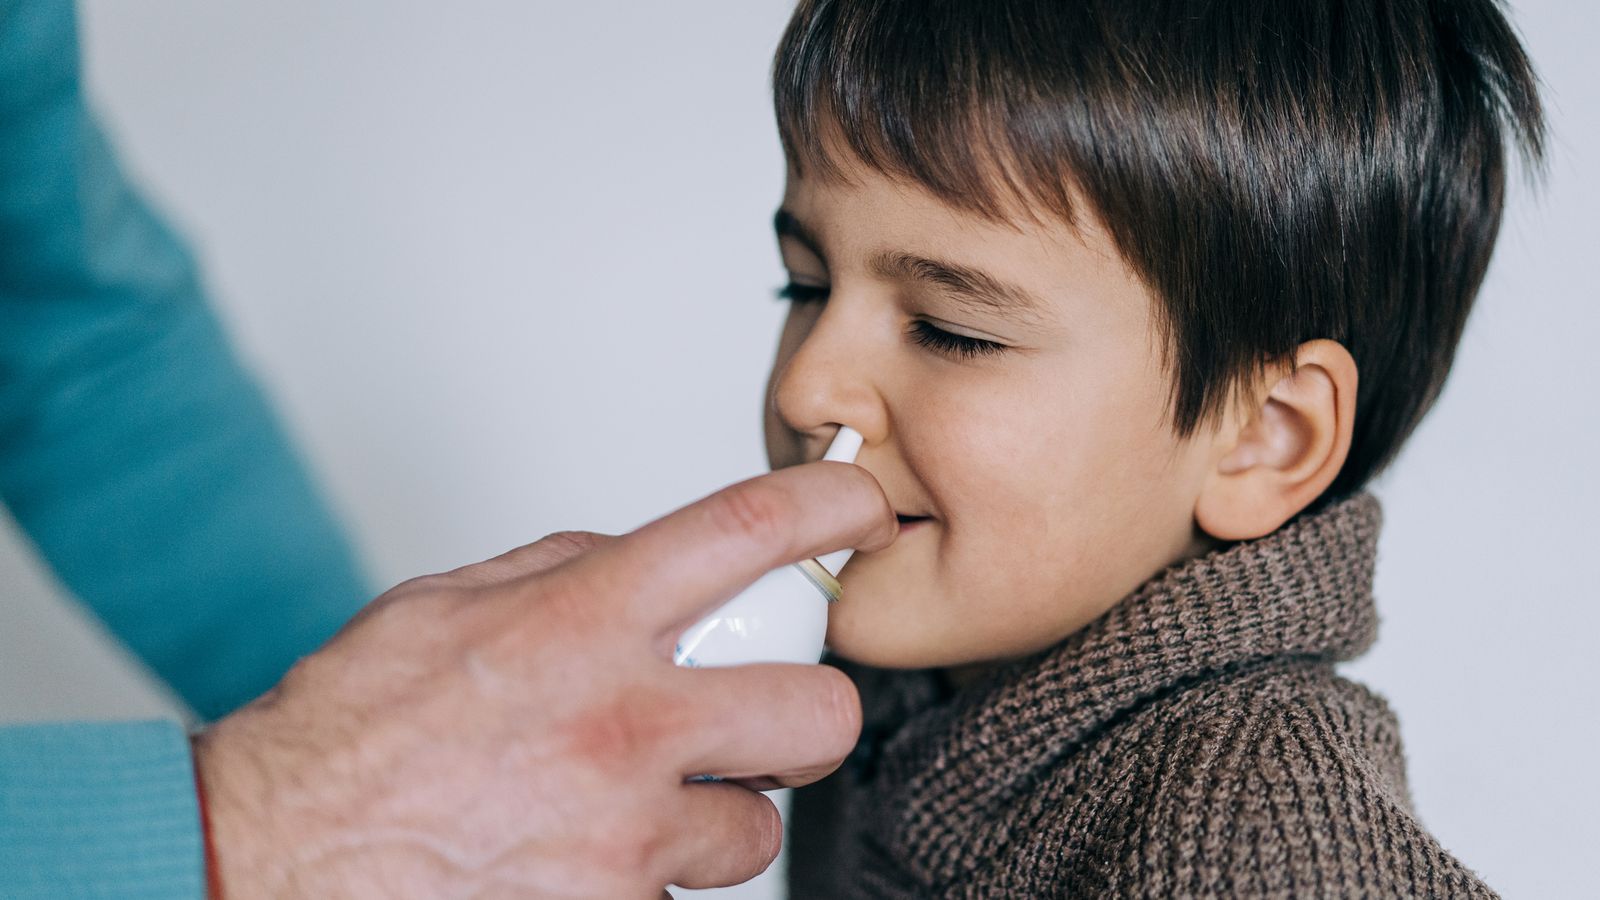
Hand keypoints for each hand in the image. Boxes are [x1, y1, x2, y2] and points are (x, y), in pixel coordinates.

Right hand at [192, 461, 895, 897]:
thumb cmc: (348, 733)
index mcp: (583, 620)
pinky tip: (581, 855)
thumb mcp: (446, 604)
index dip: (834, 506)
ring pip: (758, 827)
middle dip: (806, 711)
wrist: (269, 859)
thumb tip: (646, 556)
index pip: (753, 530)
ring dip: (715, 816)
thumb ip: (563, 570)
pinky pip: (678, 896)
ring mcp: (625, 837)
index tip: (859, 508)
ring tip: (632, 805)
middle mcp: (622, 725)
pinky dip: (646, 879)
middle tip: (762, 714)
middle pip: (818, 709)